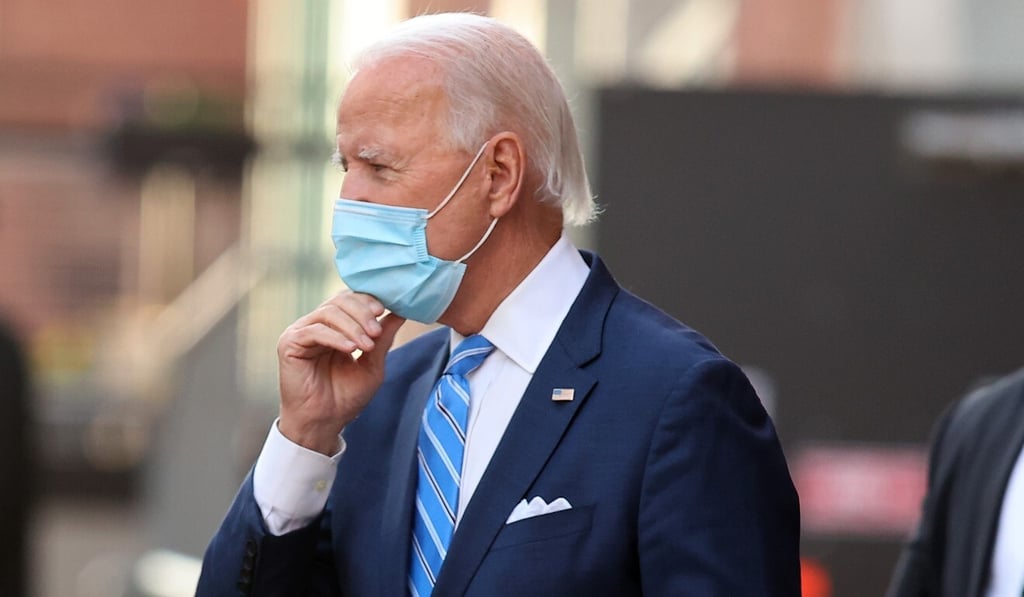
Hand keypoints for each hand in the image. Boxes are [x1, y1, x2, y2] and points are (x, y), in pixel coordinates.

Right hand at [276, 291, 405, 454]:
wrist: (324, 423)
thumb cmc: (345, 397)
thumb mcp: (372, 364)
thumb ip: (384, 337)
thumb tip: (401, 311)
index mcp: (335, 326)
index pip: (350, 299)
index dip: (367, 300)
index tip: (384, 310)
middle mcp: (317, 324)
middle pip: (340, 300)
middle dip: (362, 312)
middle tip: (376, 331)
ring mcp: (302, 332)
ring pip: (329, 312)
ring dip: (352, 326)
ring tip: (367, 344)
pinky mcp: (290, 343)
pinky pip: (314, 330)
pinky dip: (336, 337)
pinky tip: (350, 349)